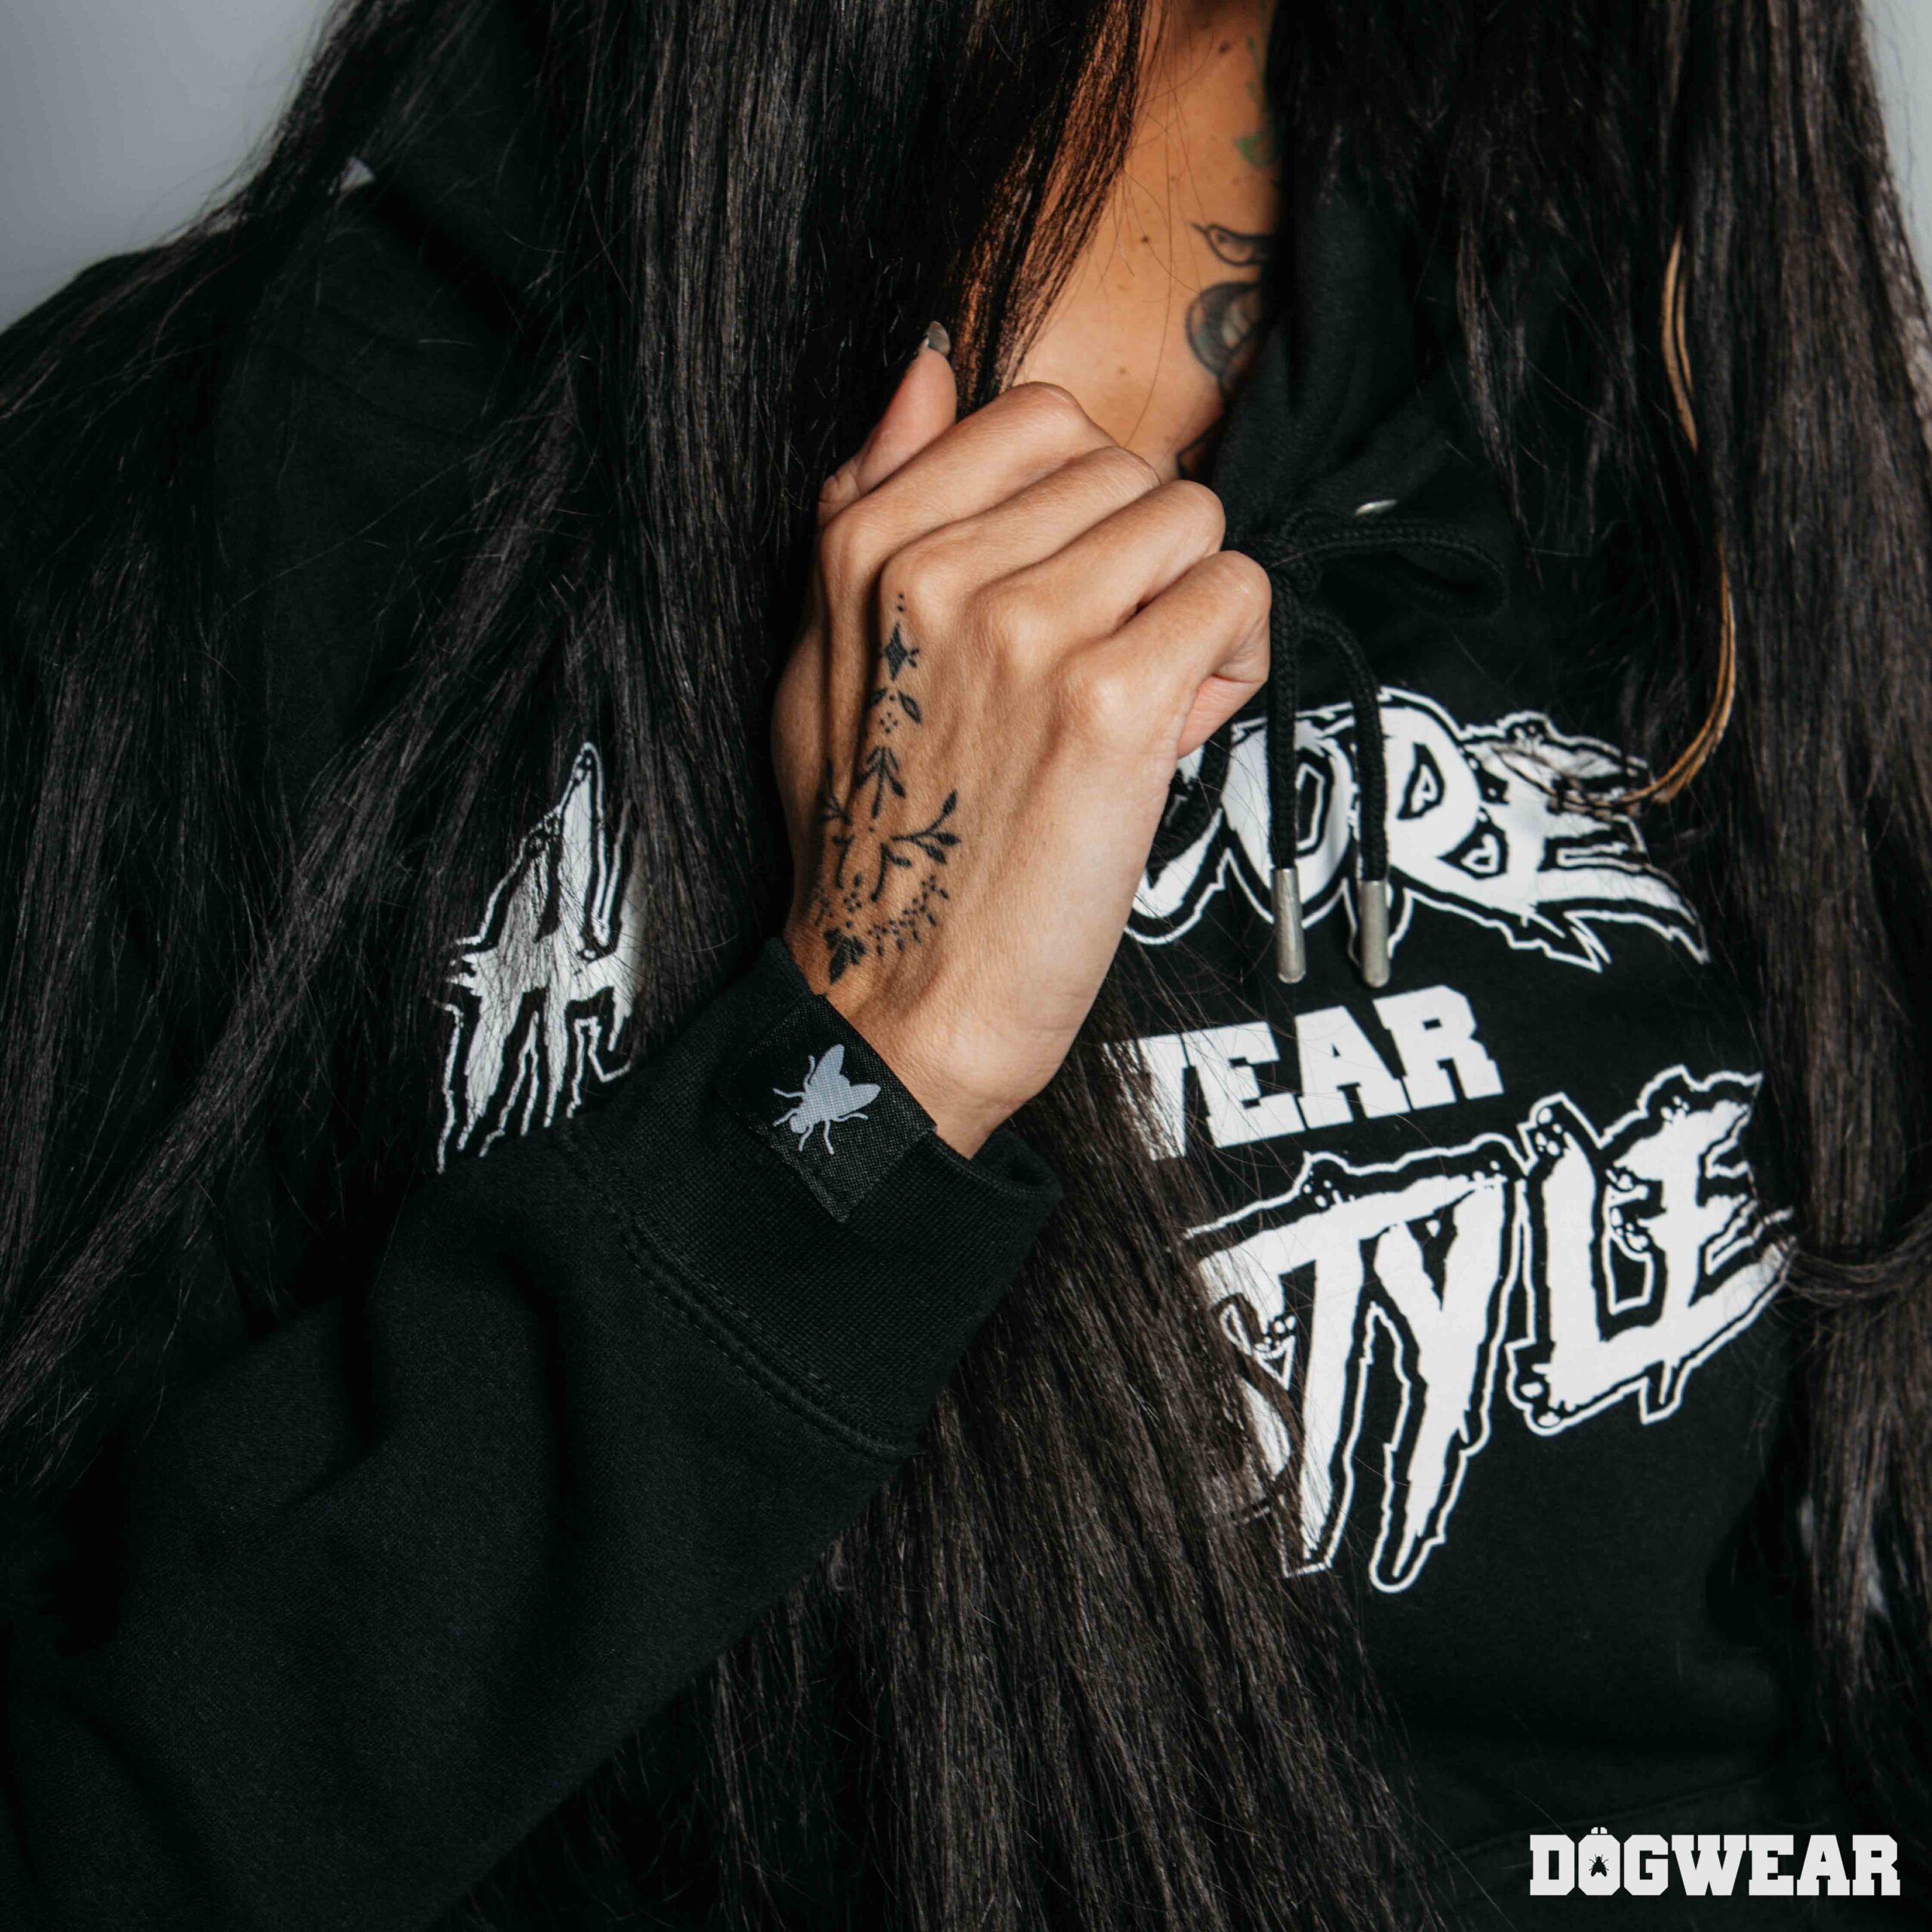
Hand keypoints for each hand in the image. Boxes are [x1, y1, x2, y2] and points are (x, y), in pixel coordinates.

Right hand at [772, 339, 1268, 1155]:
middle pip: (1132, 469)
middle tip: (1105, 665)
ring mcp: (1028, 632)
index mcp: (867, 544)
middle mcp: (940, 571)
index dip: (1085, 506)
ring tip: (1143, 700)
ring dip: (1192, 609)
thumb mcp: (819, 658)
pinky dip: (1233, 666)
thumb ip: (866, 500)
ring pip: (1196, 523)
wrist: (898, 1001)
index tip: (1067, 593)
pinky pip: (1239, 597)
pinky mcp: (1114, 706)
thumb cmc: (878, 840)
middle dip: (1144, 561)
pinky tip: (1177, 732)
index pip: (1042, 417)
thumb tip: (925, 363)